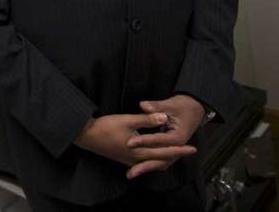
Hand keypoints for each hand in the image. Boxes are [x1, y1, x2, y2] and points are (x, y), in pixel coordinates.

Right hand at [74, 112, 196, 171]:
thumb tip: (164, 117)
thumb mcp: (127, 120)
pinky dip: (153, 159)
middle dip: (175, 155)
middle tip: (188, 151)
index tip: (192, 148)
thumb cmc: (105, 127)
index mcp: (139, 150)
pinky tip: (153, 154)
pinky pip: (144, 162)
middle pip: (161, 160)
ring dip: (164, 157)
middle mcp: (136, 159)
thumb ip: (146, 119)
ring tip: (174, 152)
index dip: (179, 150)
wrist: (86, 136)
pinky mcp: (123, 158)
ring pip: (152, 162)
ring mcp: (129, 160)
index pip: (165, 151)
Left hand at [125, 95, 204, 178]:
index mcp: (178, 136)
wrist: (194, 108)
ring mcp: (175, 150)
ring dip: (146, 168)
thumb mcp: (170, 104)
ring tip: (131, 173)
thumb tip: (144, 105)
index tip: (129, 143)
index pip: (158, 141)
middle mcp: (177, 146)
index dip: (143, 141)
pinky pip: (159, 160)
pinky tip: (137, 167)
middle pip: (161, 159)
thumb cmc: (182, 106)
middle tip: (130, 171)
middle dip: (145, 166)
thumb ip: (156, 106)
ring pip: (160, 162)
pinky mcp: (170, 150)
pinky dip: (149, 164)